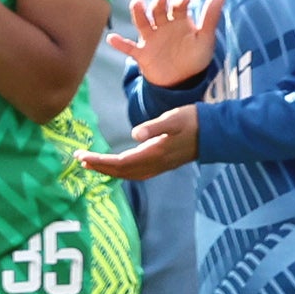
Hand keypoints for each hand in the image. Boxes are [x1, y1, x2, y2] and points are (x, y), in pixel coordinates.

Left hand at [73, 104, 203, 185]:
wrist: (215, 132)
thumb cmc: (193, 121)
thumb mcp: (174, 118)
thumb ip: (155, 127)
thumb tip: (135, 134)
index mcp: (154, 154)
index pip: (119, 162)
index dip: (99, 161)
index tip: (82, 156)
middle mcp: (154, 164)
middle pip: (120, 171)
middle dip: (99, 166)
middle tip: (79, 159)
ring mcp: (159, 166)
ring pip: (128, 174)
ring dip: (109, 170)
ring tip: (91, 164)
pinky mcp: (162, 164)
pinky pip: (137, 173)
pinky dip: (122, 172)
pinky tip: (116, 167)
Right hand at [122, 0, 220, 88]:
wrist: (184, 81)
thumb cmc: (196, 57)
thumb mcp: (205, 37)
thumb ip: (210, 16)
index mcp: (179, 21)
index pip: (177, 6)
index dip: (180, 2)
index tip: (185, 1)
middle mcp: (163, 26)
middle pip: (158, 10)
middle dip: (159, 3)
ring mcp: (151, 39)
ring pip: (142, 23)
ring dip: (139, 13)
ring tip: (137, 4)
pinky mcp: (143, 54)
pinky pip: (129, 47)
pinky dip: (120, 43)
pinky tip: (112, 38)